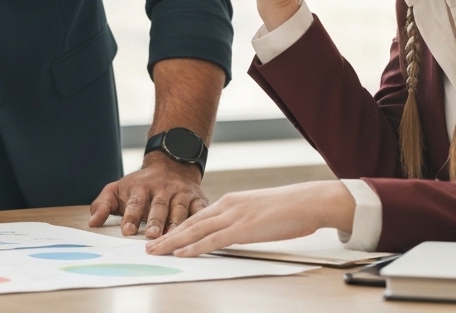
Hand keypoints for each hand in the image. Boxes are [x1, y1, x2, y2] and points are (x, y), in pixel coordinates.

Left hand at [88, 152, 207, 237]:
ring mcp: (181, 193)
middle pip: (158, 207)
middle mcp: (162, 189)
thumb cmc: (140, 185)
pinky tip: (199, 230)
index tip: (127, 231)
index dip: (131, 217)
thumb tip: (91, 223)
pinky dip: (200, 218)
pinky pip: (200, 209)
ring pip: (179, 209)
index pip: (135, 203)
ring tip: (173, 238)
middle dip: (155, 221)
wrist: (171, 165)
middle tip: (152, 236)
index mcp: (141, 188)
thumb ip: (102, 205)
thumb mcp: (117, 189)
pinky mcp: (197, 198)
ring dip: (176, 224)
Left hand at [145, 181, 354, 257]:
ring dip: (173, 242)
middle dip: (167, 235)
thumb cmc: (288, 210)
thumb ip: (242, 221)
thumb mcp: (259, 213)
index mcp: (231, 202)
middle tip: (148, 246)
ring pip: (196, 231)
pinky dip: (195, 247)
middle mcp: (227, 206)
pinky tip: (181, 254)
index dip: (177, 227)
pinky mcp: (243, 228)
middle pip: (190, 223)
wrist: (307, 202)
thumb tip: (233, 233)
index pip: (197, 217)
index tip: (162, 236)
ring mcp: (234, 216)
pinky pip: (213, 240)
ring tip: (155, 251)